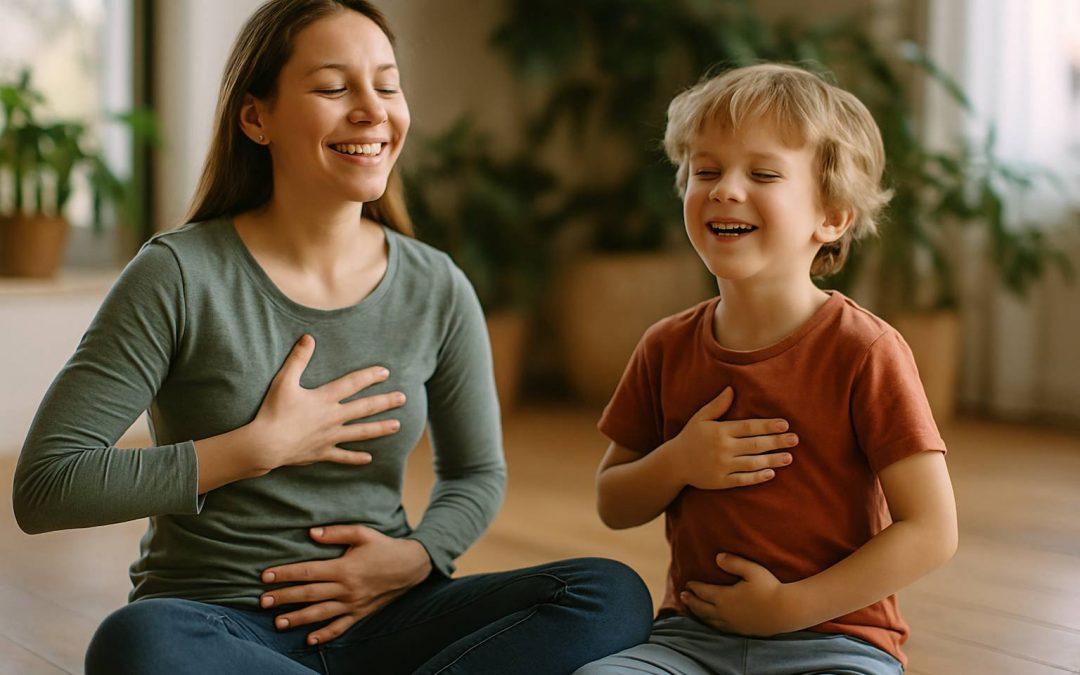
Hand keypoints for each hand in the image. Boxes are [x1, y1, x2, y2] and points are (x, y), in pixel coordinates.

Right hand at [250, 334, 405, 472]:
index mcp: (325, 398)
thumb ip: (298, 359)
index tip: (386, 372)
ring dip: (380, 429)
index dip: (370, 376)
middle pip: (364, 408)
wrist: (266, 444)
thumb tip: (308, 337)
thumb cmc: (273, 411)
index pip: (353, 384)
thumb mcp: (284, 381)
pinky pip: (343, 456)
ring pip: (361, 432)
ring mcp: (330, 436)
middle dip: (385, 402)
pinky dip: (356, 458)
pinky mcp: (322, 452)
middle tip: (403, 398)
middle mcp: (333, 417)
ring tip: (398, 426)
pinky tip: (369, 459)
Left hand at [260, 525, 432, 644]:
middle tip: (263, 602)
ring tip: (278, 623)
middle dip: (284, 598)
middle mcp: (347, 589)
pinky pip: (340, 627)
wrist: (411, 566)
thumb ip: (336, 533)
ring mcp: (353, 604)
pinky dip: (325, 635)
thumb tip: (310, 533)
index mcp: (344, 568)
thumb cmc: (384, 547)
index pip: (308, 572)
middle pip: (309, 595)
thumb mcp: (363, 533)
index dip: (285, 574)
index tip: (266, 576)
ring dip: (298, 619)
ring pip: (320, 614)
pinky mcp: (360, 614)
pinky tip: (309, 639)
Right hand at [670, 386, 797, 489]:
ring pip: (752, 463)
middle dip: (776, 442)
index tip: (784, 424)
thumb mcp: (700, 418)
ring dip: (772, 460)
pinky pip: (743, 479)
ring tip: (789, 457)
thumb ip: (717, 405)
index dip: (768, 426)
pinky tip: (771, 473)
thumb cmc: (690, 437)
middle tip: (795, 439)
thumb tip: (731, 389)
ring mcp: (722, 466)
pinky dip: (757, 477)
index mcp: (719, 431)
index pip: (749, 427)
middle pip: (755, 444)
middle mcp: (722, 448)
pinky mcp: (721, 481)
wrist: (674, 464)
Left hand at [682, 553, 802, 635]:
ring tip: (691, 608)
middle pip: (701, 607)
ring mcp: (732, 623)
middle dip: (691, 600)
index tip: (688, 583)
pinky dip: (709, 623)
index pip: (703, 592)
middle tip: (683, 595)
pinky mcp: (740, 631)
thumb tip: (717, 557)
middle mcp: (724, 612)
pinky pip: (719, 628)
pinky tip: (710, 621)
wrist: (786, 611)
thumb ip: (734, 562)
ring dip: (697, 613)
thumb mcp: (752, 570)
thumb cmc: (770, 588)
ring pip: (708, 619)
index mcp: (724, 597)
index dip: (694, 587)